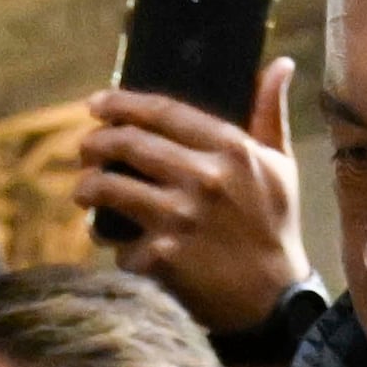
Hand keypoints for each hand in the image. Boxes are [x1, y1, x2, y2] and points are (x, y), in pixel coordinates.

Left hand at [77, 59, 312, 340]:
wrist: (273, 303)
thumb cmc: (274, 229)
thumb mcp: (281, 167)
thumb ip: (269, 114)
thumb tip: (279, 64)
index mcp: (232, 149)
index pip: (162, 112)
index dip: (122, 104)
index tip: (97, 103)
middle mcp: (204, 178)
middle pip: (127, 144)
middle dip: (95, 143)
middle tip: (85, 148)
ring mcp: (180, 218)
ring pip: (109, 188)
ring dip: (87, 186)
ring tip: (84, 190)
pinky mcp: (162, 257)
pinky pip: (118, 241)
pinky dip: (112, 242)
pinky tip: (114, 241)